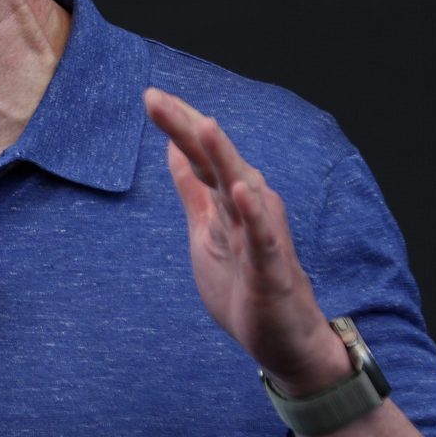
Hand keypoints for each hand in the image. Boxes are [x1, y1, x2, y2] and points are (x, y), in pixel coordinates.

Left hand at [143, 88, 347, 393]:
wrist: (285, 341)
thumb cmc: (244, 284)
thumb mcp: (205, 231)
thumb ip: (192, 189)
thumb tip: (173, 147)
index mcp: (227, 199)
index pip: (200, 154)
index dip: (178, 124)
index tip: (151, 95)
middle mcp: (247, 207)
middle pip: (215, 160)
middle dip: (187, 127)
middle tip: (155, 98)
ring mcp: (261, 235)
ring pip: (241, 187)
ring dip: (224, 156)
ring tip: (205, 124)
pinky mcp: (271, 268)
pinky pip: (262, 237)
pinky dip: (252, 212)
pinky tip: (238, 190)